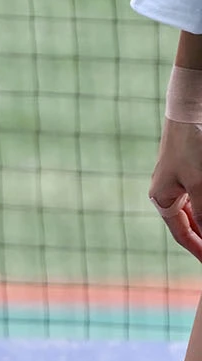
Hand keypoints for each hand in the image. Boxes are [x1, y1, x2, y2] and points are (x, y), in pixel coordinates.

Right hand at [149, 117, 201, 263]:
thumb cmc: (191, 145)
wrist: (191, 108)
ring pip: (199, 209)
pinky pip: (201, 195)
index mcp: (162, 199)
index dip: (200, 252)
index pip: (183, 235)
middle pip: (193, 223)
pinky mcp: (192, 169)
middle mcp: (169, 192)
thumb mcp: (200, 185)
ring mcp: (181, 180)